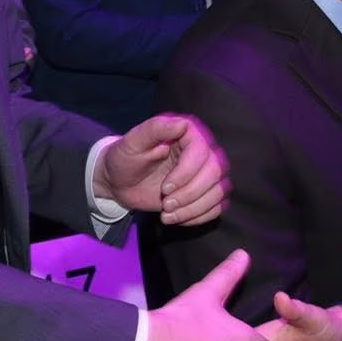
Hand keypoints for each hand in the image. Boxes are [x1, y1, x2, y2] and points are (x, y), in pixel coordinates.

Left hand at [96, 113, 227, 225]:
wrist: (121, 181)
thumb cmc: (126, 158)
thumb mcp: (133, 141)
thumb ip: (156, 128)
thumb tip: (182, 123)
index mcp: (188, 132)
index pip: (202, 152)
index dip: (186, 174)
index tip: (164, 189)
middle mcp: (204, 149)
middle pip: (215, 172)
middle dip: (190, 194)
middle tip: (165, 204)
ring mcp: (207, 172)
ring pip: (220, 191)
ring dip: (194, 208)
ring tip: (167, 214)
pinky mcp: (207, 192)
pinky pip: (219, 206)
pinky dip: (199, 216)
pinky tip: (176, 217)